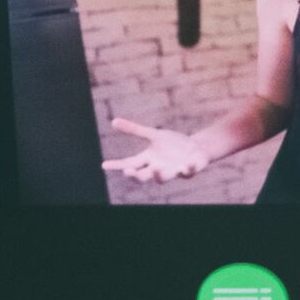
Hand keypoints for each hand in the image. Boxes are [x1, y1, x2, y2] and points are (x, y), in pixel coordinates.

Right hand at [104, 120, 228, 183]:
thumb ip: (134, 130)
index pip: (130, 164)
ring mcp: (174, 171)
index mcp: (148, 160)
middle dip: (136, 175)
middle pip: (144, 175)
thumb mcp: (153, 134)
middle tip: (128, 172)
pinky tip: (186, 166)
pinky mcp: (190, 169)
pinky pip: (188, 172)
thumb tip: (113, 121)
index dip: (117, 165)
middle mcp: (158, 168)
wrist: (195, 149)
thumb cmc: (171, 144)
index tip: (103, 165)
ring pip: (165, 177)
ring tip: (155, 170)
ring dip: (159, 175)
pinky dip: (188, 169)